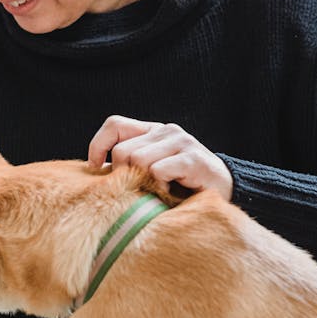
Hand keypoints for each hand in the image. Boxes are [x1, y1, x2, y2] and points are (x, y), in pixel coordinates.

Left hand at [87, 116, 232, 200]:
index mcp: (152, 130)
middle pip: (122, 150)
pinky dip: (160, 187)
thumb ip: (127, 164)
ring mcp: (181, 141)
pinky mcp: (192, 158)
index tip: (94, 167)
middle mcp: (166, 130)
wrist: (223, 191)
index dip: (98, 145)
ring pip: (138, 160)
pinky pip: (158, 170)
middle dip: (124, 175)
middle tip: (140, 189)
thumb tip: (94, 170)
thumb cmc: (181, 185)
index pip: (114, 124)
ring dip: (145, 182)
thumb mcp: (150, 170)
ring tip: (159, 190)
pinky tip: (172, 192)